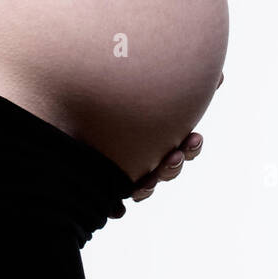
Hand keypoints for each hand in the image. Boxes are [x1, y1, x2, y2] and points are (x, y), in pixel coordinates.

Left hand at [107, 71, 224, 215]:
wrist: (65, 104)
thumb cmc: (106, 86)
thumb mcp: (136, 78)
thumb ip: (168, 72)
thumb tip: (212, 69)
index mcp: (156, 135)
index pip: (181, 147)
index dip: (190, 148)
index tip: (194, 138)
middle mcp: (142, 157)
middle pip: (165, 170)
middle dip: (172, 166)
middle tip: (174, 154)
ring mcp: (122, 172)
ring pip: (142, 188)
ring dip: (149, 186)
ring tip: (148, 178)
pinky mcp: (98, 184)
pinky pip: (109, 202)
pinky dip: (115, 207)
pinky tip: (118, 208)